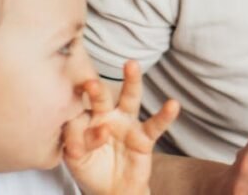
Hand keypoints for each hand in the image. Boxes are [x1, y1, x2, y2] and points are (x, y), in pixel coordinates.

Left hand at [63, 60, 179, 194]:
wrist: (112, 191)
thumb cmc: (91, 170)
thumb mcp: (75, 159)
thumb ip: (75, 142)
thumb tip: (92, 129)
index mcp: (87, 119)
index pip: (79, 116)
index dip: (76, 131)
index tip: (75, 150)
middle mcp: (107, 116)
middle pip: (103, 97)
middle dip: (97, 90)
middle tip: (91, 84)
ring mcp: (127, 124)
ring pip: (130, 98)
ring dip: (131, 81)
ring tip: (131, 65)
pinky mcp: (144, 137)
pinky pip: (155, 124)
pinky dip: (165, 115)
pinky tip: (172, 104)